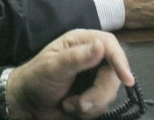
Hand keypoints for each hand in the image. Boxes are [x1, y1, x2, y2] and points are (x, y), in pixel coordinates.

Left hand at [5, 29, 133, 118]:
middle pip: (114, 74)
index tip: (126, 80)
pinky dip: (87, 112)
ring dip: (90, 104)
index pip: (110, 45)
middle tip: (82, 104)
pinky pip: (103, 106)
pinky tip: (70, 108)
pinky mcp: (93, 96)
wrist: (27, 104)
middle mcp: (91, 57)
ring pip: (110, 93)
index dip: (120, 61)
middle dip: (99, 93)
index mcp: (80, 42)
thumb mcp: (53, 66)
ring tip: (68, 104)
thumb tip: (101, 44)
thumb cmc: (36, 78)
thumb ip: (77, 57)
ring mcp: (93, 78)